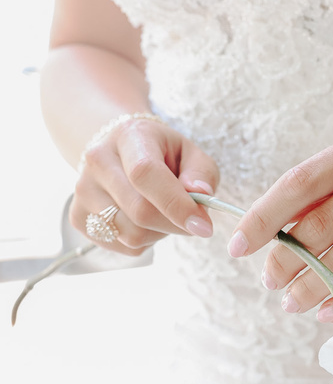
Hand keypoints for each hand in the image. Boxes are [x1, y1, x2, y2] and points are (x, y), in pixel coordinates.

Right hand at [70, 117, 219, 254]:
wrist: (119, 149)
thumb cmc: (161, 152)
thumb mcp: (189, 152)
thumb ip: (201, 172)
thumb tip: (199, 193)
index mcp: (128, 136)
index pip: (145, 174)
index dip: (176, 204)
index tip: (203, 225)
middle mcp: (98, 161)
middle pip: (140, 212)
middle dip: (175, 225)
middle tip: (192, 221)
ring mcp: (83, 191)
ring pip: (131, 235)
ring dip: (159, 233)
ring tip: (162, 213)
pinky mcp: (78, 217)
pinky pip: (122, 246)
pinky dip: (144, 242)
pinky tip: (144, 220)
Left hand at [228, 126, 332, 319]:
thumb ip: (332, 192)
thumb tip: (271, 231)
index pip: (304, 180)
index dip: (265, 216)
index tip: (238, 246)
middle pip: (323, 222)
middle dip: (286, 259)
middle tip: (269, 281)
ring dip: (313, 285)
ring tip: (292, 302)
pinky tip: (329, 311)